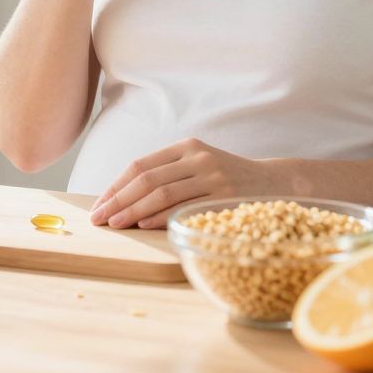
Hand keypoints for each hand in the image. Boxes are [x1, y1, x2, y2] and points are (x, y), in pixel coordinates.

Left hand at [88, 138, 276, 229]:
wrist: (274, 184)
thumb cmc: (226, 179)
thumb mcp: (198, 166)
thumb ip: (167, 175)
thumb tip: (121, 199)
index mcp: (187, 147)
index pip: (141, 165)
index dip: (116, 186)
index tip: (98, 205)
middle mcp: (198, 158)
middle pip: (147, 179)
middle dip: (118, 200)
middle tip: (98, 218)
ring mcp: (212, 177)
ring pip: (162, 193)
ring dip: (133, 210)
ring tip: (114, 224)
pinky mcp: (224, 197)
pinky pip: (184, 208)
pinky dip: (161, 216)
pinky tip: (143, 225)